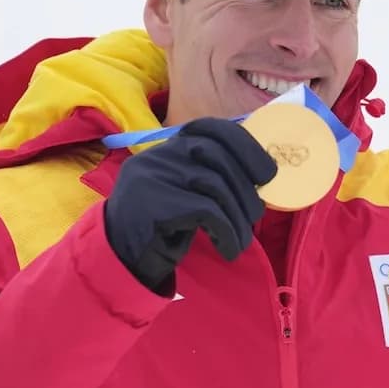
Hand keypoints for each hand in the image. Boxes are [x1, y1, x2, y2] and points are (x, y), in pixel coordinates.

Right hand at [104, 118, 277, 292]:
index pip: (211, 128)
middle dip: (246, 190)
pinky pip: (207, 211)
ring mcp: (153, 176)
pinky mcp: (154, 202)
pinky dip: (227, 232)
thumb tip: (265, 172)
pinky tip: (228, 249)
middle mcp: (159, 154)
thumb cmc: (164, 226)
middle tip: (254, 216)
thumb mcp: (188, 192)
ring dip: (239, 218)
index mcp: (170, 146)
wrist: (121, 259)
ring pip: (215, 186)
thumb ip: (214, 174)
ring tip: (242, 241)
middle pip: (218, 158)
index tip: (266, 173)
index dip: (245, 146)